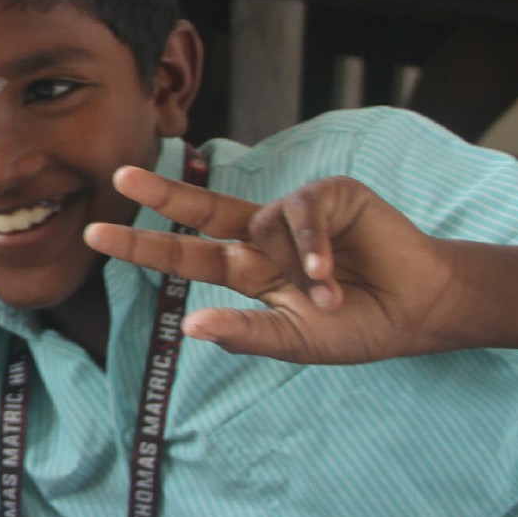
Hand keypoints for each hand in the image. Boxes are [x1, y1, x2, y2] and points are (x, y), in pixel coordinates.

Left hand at [81, 166, 462, 364]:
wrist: (421, 313)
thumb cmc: (359, 328)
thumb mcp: (296, 342)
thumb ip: (246, 334)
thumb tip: (191, 327)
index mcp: (247, 271)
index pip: (184, 255)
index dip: (143, 244)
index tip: (95, 234)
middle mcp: (263, 237)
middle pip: (201, 210)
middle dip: (161, 193)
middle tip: (120, 174)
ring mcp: (295, 215)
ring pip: (265, 224)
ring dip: (297, 269)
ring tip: (330, 300)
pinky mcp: (331, 195)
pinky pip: (303, 213)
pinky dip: (314, 247)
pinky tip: (332, 274)